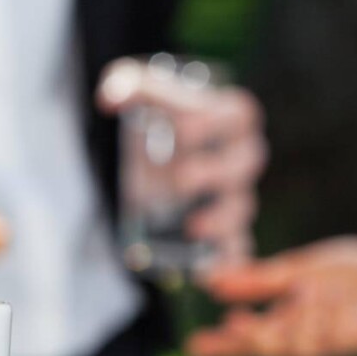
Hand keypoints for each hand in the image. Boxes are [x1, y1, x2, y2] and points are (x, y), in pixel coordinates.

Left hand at [98, 59, 265, 263]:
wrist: (157, 156)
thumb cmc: (158, 117)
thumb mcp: (141, 91)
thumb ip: (126, 83)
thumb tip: (109, 99)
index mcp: (232, 118)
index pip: (239, 114)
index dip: (216, 124)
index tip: (181, 131)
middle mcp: (241, 156)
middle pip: (247, 162)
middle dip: (216, 173)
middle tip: (180, 181)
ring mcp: (237, 194)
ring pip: (243, 207)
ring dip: (223, 220)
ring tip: (193, 227)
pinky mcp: (227, 230)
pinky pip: (238, 247)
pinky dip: (229, 260)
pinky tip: (211, 272)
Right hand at [189, 237, 356, 355]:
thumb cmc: (349, 276)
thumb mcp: (298, 269)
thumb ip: (260, 279)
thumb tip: (213, 281)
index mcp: (284, 324)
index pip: (245, 341)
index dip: (221, 347)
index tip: (195, 346)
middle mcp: (302, 340)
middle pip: (267, 353)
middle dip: (248, 342)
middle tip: (233, 324)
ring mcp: (329, 344)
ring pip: (297, 351)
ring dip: (291, 327)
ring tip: (301, 294)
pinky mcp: (355, 341)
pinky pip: (330, 340)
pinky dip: (320, 321)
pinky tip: (319, 300)